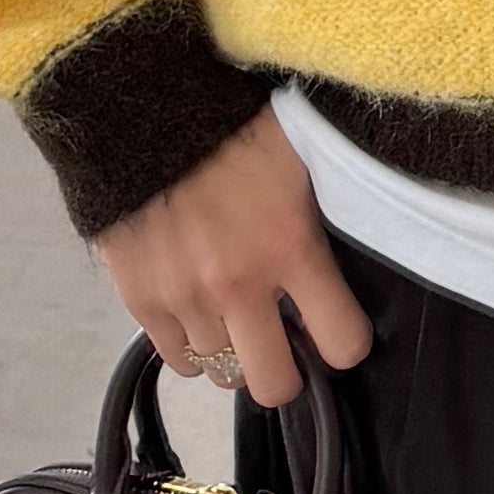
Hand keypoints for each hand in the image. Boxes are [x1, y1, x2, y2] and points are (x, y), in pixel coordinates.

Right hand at [96, 118, 370, 409]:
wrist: (138, 109)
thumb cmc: (227, 127)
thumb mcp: (299, 159)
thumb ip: (321, 217)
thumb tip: (355, 248)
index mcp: (290, 245)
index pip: (343, 342)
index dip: (345, 342)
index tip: (338, 331)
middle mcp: (239, 284)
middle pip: (275, 384)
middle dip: (287, 372)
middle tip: (284, 347)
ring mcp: (186, 298)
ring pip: (223, 374)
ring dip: (233, 352)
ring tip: (234, 320)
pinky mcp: (141, 300)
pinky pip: (177, 359)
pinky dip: (191, 347)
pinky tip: (198, 315)